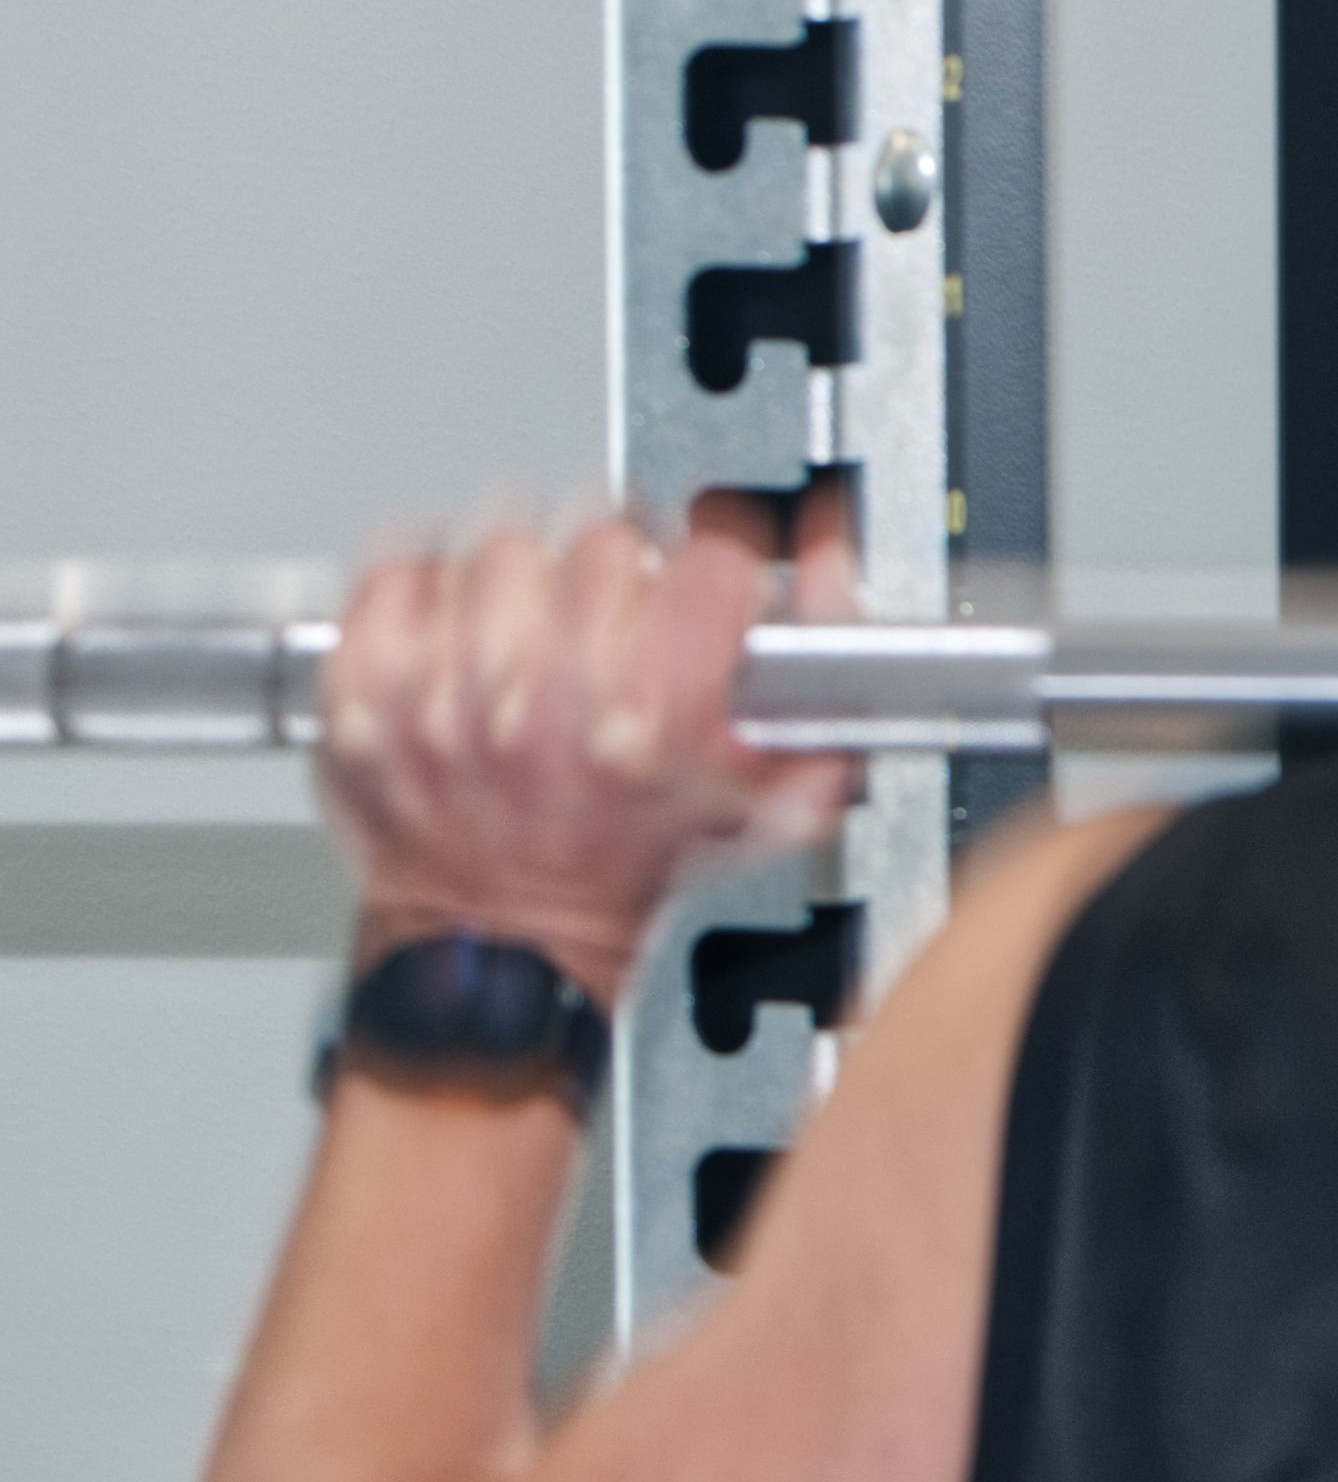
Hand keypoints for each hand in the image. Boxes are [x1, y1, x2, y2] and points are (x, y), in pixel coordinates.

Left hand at [315, 506, 852, 1005]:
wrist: (505, 940)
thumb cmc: (628, 869)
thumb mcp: (771, 803)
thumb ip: (828, 694)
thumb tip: (827, 567)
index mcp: (646, 726)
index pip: (708, 568)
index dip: (721, 569)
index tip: (707, 584)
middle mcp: (539, 704)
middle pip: (605, 541)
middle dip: (626, 565)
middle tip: (622, 596)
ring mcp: (441, 693)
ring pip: (503, 543)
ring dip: (530, 563)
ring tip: (539, 602)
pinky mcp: (365, 690)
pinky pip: (398, 570)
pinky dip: (430, 576)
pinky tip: (458, 609)